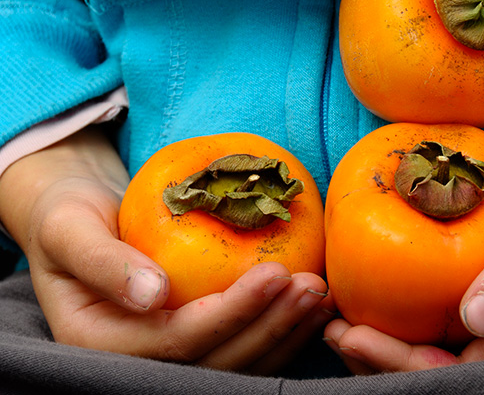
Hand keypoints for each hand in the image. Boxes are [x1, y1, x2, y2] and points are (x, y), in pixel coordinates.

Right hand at [0, 126, 333, 373]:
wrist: (77, 219)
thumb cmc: (68, 217)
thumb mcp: (69, 229)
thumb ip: (103, 262)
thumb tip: (152, 294)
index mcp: (101, 343)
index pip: (177, 341)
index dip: (230, 313)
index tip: (274, 273)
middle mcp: (139, 359)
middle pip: (217, 359)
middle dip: (270, 325)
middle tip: (312, 285)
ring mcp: (169, 352)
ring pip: (238, 359)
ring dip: (285, 330)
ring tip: (321, 294)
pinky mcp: (196, 336)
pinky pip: (244, 341)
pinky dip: (282, 326)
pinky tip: (313, 303)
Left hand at [324, 68, 483, 372]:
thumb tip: (477, 322)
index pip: (469, 371)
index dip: (407, 364)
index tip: (356, 336)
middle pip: (453, 373)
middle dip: (389, 361)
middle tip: (335, 331)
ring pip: (451, 355)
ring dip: (395, 347)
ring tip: (344, 324)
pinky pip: (456, 328)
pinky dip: (413, 323)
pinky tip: (381, 305)